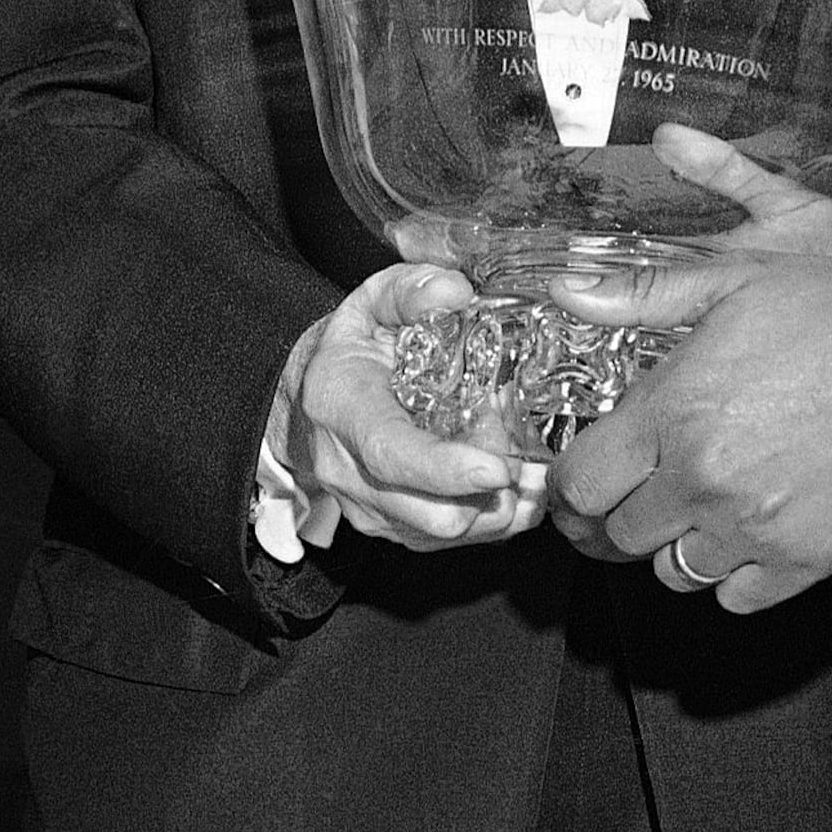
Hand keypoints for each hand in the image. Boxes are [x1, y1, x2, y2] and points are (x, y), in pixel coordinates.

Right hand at [265, 264, 550, 558]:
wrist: (308, 404)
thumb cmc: (351, 351)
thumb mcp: (371, 301)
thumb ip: (410, 290)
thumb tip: (457, 292)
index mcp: (342, 408)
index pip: (391, 453)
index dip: (446, 469)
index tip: (497, 468)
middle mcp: (350, 472)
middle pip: (431, 513)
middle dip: (492, 490)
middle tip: (522, 446)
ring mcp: (371, 511)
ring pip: (449, 534)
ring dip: (498, 505)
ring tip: (518, 458)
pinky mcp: (395, 531)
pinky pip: (456, 542)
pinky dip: (493, 517)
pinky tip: (508, 479)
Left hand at [545, 250, 831, 611]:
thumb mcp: (737, 280)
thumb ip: (643, 294)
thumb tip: (570, 292)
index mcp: (676, 412)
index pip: (579, 484)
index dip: (568, 486)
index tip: (580, 478)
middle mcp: (705, 479)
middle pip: (615, 537)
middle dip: (612, 518)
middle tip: (629, 496)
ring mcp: (754, 528)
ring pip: (670, 573)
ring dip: (671, 545)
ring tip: (695, 508)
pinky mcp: (803, 562)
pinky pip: (733, 597)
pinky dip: (729, 574)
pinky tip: (744, 532)